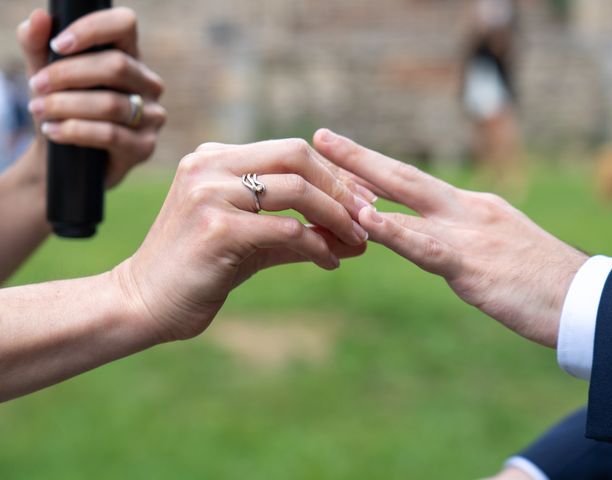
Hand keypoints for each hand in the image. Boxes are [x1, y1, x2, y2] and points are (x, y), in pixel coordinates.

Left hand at [17, 8, 165, 187]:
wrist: (65, 160)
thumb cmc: (61, 110)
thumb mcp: (45, 75)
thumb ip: (37, 46)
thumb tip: (39, 19)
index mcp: (130, 57)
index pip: (124, 25)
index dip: (93, 30)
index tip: (59, 45)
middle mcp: (148, 85)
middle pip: (116, 66)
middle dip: (68, 74)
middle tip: (36, 84)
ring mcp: (151, 117)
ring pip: (111, 104)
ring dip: (66, 105)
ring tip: (39, 110)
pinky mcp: (144, 147)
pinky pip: (110, 135)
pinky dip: (75, 131)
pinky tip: (53, 131)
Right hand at [113, 139, 369, 341]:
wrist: (144, 303)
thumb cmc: (201, 270)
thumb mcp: (254, 241)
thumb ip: (300, 231)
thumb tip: (357, 234)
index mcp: (216, 159)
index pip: (291, 150)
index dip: (335, 173)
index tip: (365, 197)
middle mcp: (210, 166)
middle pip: (297, 156)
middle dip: (341, 187)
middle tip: (368, 215)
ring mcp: (210, 194)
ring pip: (296, 190)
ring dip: (336, 216)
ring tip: (358, 240)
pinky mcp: (216, 229)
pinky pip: (285, 230)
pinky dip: (316, 245)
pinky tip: (330, 262)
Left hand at [313, 129, 587, 347]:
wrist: (585, 301)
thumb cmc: (540, 280)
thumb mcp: (498, 248)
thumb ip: (461, 240)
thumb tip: (429, 240)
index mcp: (472, 208)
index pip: (415, 183)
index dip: (376, 167)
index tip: (344, 154)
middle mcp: (467, 211)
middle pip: (404, 176)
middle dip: (360, 156)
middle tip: (323, 137)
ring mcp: (469, 234)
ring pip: (408, 203)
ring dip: (364, 185)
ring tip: (328, 167)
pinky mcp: (473, 265)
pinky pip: (426, 246)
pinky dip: (394, 231)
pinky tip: (366, 219)